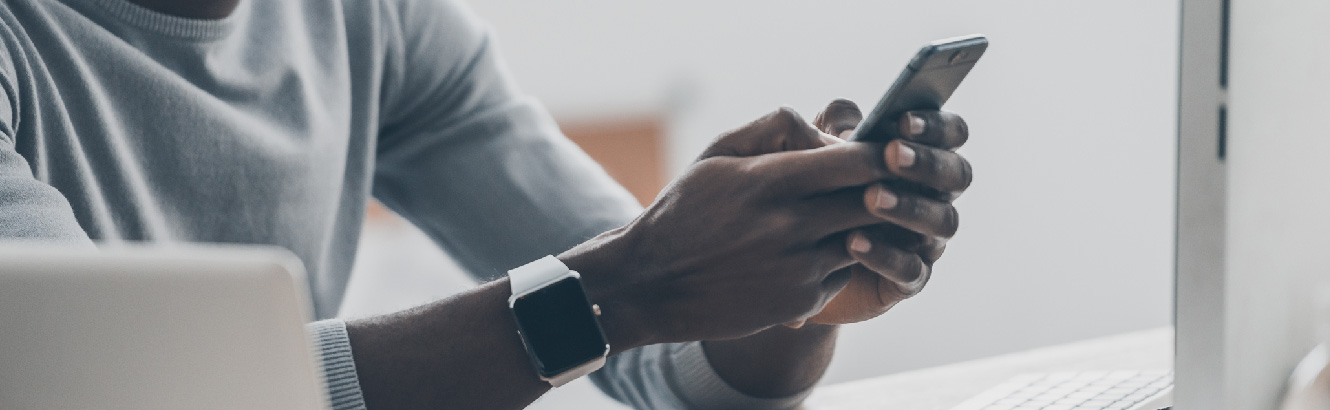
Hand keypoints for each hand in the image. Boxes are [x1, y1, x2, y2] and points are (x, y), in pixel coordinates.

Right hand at [559, 107, 888, 346]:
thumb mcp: (718, 153)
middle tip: (882, 182)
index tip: (882, 151)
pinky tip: (812, 250)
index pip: (857, 163)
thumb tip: (831, 132)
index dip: (880, 155)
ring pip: (866, 239)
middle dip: (882, 189)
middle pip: (873, 202)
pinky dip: (839, 259)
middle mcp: (789, 227)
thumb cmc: (687, 210)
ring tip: (846, 214)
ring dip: (863, 226)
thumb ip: (777, 127)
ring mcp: (798, 269)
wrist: (651, 284)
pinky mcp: (801, 303)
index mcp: (769, 181)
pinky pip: (844, 272)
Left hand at [805, 99, 971, 324]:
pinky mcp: (908, 279)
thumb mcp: (814, 148)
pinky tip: (854, 242)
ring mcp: (926, 239)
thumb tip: (849, 128)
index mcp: (921, 156)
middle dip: (928, 163)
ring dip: (910, 206)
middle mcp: (934, 195)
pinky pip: (912, 270)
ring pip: (944, 221)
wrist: (790, 256)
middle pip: (957, 175)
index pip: (951, 133)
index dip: (936, 125)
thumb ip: (833, 126)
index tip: (904, 121)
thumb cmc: (810, 188)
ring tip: (872, 198)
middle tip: (892, 155)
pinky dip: (886, 255)